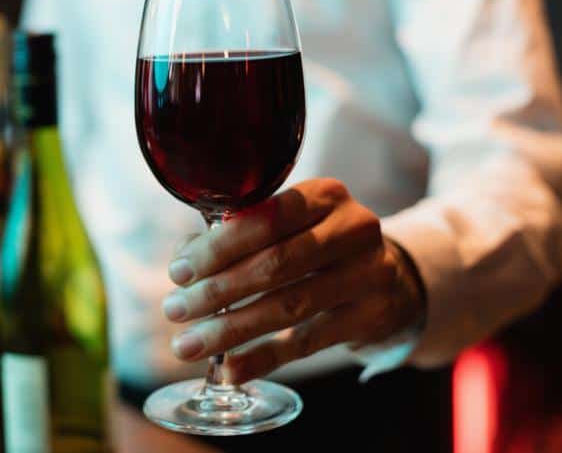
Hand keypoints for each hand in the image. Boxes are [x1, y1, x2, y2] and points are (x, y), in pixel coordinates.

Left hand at [162, 178, 424, 382]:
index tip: (179, 271)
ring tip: (189, 345)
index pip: (266, 217)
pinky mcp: (372, 317)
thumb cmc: (317, 246)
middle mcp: (353, 229)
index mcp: (325, 195)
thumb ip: (236, 235)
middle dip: (217, 290)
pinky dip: (263, 357)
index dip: (218, 247)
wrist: (389, 279)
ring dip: (231, 329)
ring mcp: (369, 274)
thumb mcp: (287, 226)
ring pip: (290, 306)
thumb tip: (184, 261)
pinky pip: (307, 342)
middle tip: (176, 310)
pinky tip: (229, 369)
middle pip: (276, 263)